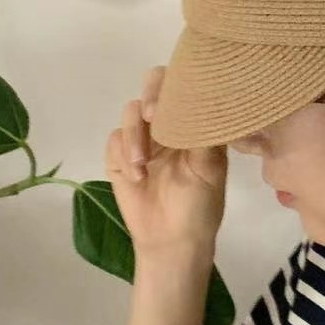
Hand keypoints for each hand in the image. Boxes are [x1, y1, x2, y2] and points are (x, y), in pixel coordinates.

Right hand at [104, 65, 227, 254]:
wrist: (172, 241)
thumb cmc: (200, 206)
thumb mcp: (210, 169)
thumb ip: (205, 134)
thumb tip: (203, 100)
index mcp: (195, 123)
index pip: (186, 86)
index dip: (179, 83)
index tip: (177, 101)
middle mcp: (169, 124)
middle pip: (153, 86)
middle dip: (150, 96)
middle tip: (152, 116)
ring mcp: (143, 138)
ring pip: (130, 112)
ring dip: (135, 136)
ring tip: (141, 164)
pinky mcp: (120, 156)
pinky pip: (114, 139)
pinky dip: (123, 155)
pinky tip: (137, 176)